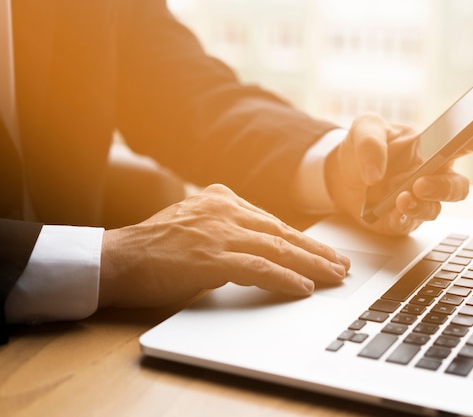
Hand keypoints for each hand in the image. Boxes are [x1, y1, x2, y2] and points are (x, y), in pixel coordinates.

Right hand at [99, 184, 349, 307]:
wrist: (118, 258)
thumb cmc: (156, 247)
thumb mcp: (198, 225)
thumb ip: (228, 228)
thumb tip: (264, 247)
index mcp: (223, 199)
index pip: (274, 222)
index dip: (303, 241)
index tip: (325, 253)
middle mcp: (225, 210)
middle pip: (282, 233)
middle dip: (316, 251)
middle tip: (341, 265)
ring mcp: (218, 232)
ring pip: (276, 248)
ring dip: (310, 265)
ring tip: (333, 276)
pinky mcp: (209, 256)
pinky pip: (257, 267)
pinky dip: (283, 277)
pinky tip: (302, 286)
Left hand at [325, 112, 472, 235]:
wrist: (340, 175)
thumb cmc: (362, 147)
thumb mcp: (363, 129)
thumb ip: (370, 142)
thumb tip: (375, 173)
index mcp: (432, 147)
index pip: (461, 143)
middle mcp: (432, 175)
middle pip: (457, 187)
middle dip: (443, 187)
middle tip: (420, 184)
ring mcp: (419, 200)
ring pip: (435, 209)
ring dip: (420, 206)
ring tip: (401, 199)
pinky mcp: (402, 220)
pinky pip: (409, 224)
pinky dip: (402, 219)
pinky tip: (392, 213)